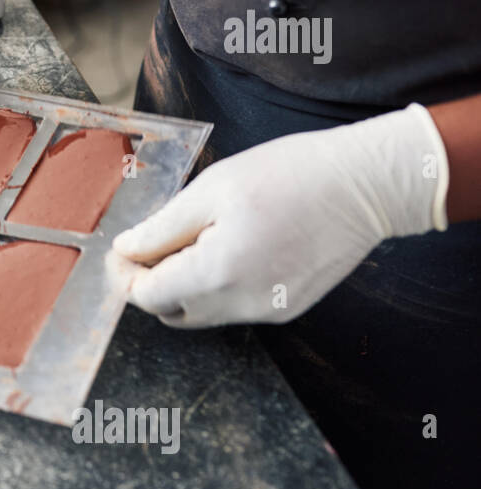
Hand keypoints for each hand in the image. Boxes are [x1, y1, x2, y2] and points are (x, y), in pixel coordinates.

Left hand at [112, 104, 449, 326]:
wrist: (366, 185)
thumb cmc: (290, 175)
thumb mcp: (212, 191)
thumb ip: (162, 228)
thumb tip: (126, 250)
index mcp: (219, 274)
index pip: (148, 297)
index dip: (127, 275)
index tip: (122, 250)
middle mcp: (244, 305)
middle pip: (172, 312)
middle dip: (152, 283)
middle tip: (152, 242)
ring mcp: (269, 312)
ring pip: (203, 313)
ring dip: (185, 286)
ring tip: (196, 239)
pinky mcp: (288, 309)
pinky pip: (234, 308)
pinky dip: (218, 287)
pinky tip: (230, 248)